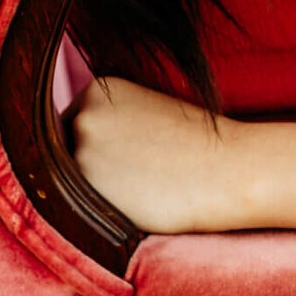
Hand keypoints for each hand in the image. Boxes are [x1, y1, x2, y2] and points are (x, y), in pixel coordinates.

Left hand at [71, 77, 237, 233]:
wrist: (229, 169)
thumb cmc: (197, 145)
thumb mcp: (147, 113)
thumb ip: (111, 122)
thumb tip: (82, 145)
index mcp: (98, 89)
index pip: (74, 125)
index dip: (99, 149)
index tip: (129, 158)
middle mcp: (83, 112)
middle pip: (66, 151)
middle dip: (92, 166)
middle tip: (135, 175)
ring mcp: (81, 146)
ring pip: (72, 179)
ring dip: (96, 188)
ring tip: (141, 187)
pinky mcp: (87, 183)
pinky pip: (81, 204)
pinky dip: (103, 207)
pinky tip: (138, 200)